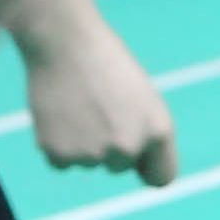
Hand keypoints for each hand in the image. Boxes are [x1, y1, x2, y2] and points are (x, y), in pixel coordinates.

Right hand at [21, 5, 176, 184]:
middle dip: (110, 146)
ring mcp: (93, 154)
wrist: (64, 43)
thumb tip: (135, 170)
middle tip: (98, 108)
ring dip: (82, 142)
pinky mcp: (60, 154)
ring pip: (89, 163)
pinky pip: (61, 162)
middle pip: (120, 167)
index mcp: (159, 131)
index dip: (148, 168)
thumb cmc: (107, 67)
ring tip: (79, 105)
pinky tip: (59, 113)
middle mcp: (129, 147)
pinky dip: (58, 143)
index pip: (161, 177)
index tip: (139, 161)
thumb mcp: (143, 99)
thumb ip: (146, 135)